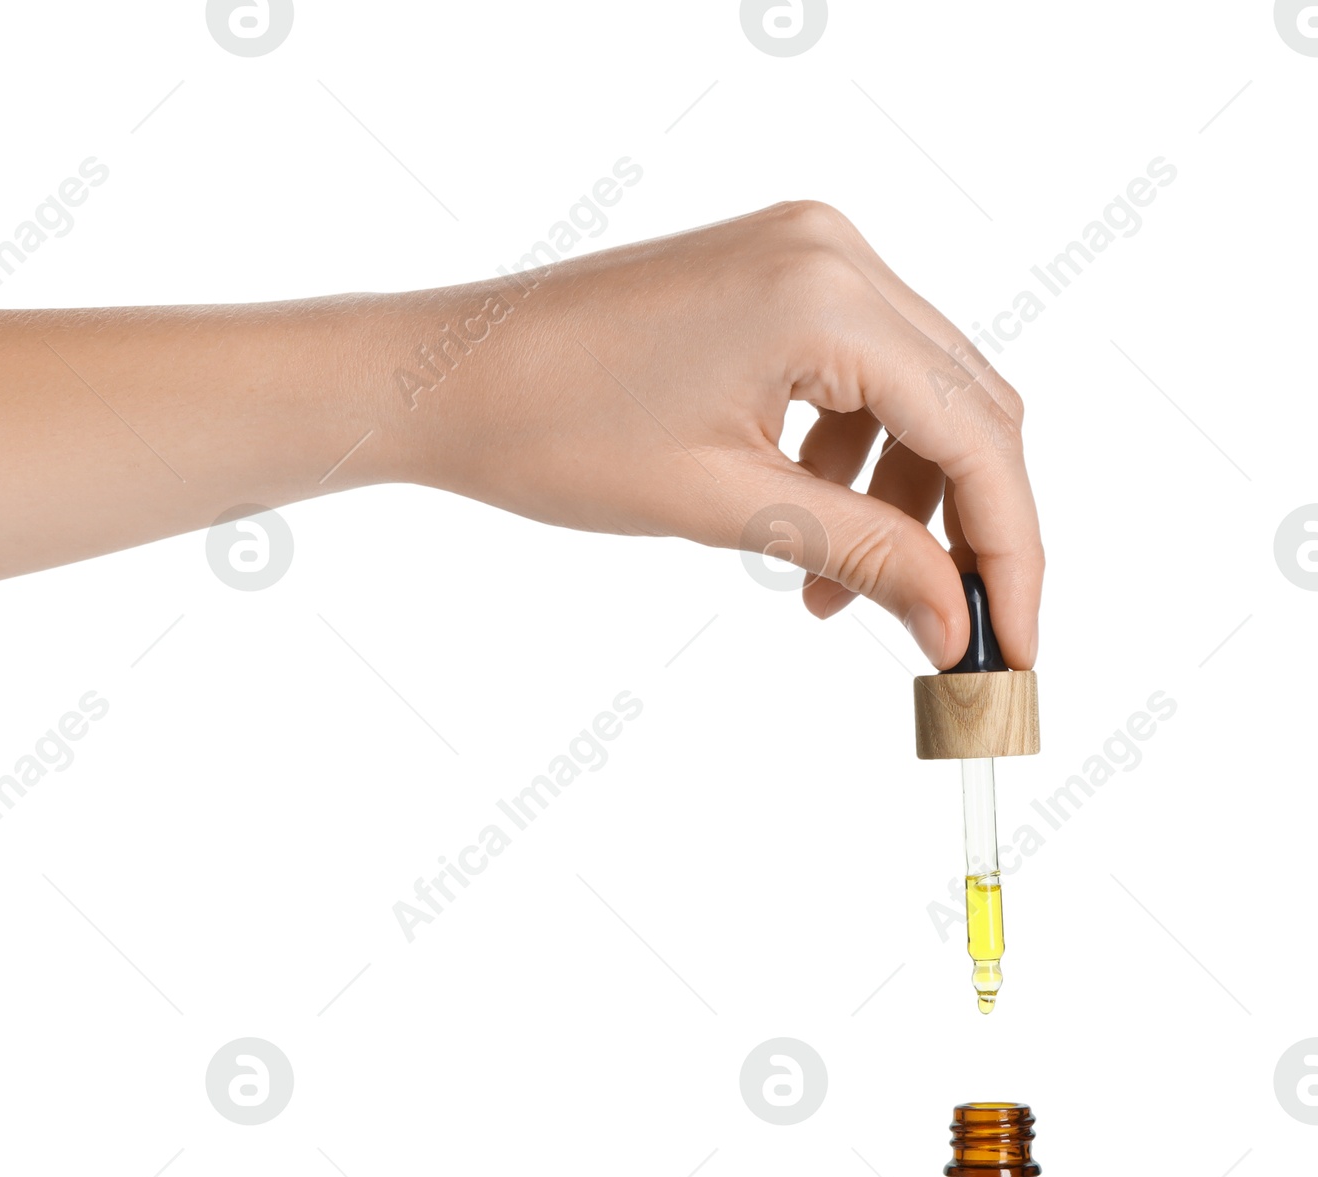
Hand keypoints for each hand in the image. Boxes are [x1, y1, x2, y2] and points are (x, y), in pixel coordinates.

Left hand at [374, 201, 1041, 669]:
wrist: (446, 378)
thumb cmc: (553, 432)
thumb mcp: (724, 507)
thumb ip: (861, 555)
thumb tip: (954, 622)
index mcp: (828, 294)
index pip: (977, 435)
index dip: (1007, 554)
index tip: (1010, 645)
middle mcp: (836, 252)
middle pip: (969, 407)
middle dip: (970, 531)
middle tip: (956, 633)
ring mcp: (807, 254)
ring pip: (920, 395)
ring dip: (903, 502)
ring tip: (838, 594)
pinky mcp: (775, 276)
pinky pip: (861, 375)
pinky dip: (855, 459)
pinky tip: (810, 528)